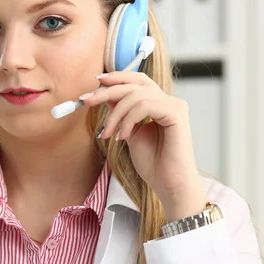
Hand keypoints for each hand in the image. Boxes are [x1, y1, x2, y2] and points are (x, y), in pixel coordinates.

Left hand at [79, 71, 207, 220]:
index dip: (117, 78)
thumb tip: (105, 95)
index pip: (138, 81)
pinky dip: (128, 120)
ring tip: (109, 134)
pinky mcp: (176, 113)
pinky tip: (123, 136)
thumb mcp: (129, 133)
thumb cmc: (153, 164)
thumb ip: (121, 113)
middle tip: (87, 100)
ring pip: (136, 95)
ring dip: (115, 114)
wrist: (168, 185)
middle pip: (135, 84)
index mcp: (160, 104)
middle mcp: (169, 101)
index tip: (95, 84)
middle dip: (108, 91)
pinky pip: (144, 106)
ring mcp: (175, 105)